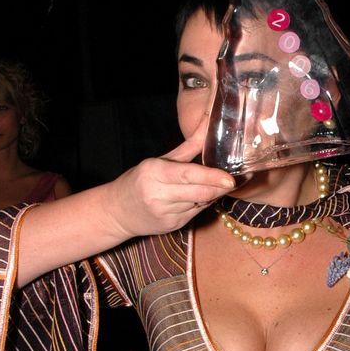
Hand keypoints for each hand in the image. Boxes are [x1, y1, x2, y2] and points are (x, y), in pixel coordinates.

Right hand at [105, 122, 235, 240]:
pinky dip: (202, 203)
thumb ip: (188, 146)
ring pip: (201, 203)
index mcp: (154, 172)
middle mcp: (158, 194)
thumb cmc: (140, 180)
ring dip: (212, 195)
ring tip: (215, 186)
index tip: (230, 179)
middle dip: (219, 188)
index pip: (188, 175)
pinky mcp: (171, 226)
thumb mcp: (158, 160)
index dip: (212, 177)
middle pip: (200, 192)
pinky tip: (198, 197)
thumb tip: (208, 124)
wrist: (117, 212)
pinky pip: (196, 213)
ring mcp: (165, 213)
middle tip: (232, 180)